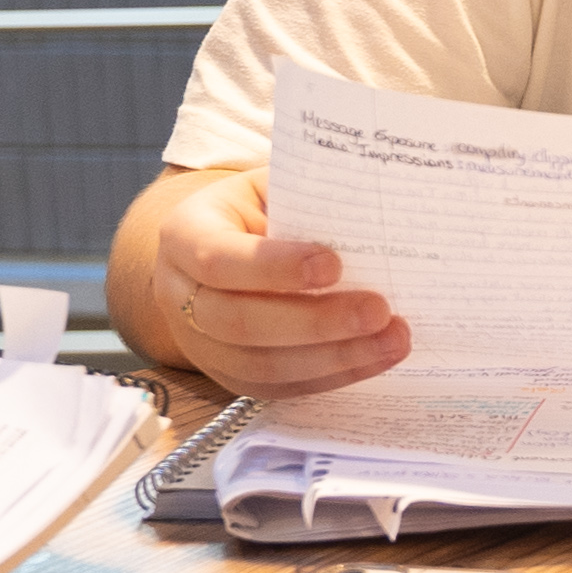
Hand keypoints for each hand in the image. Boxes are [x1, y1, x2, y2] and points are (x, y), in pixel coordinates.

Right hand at [125, 163, 408, 399]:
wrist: (226, 243)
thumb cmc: (259, 207)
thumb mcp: (271, 184)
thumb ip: (308, 194)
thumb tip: (374, 206)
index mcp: (184, 234)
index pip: (218, 258)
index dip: (274, 267)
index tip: (334, 265)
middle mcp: (179, 295)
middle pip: (239, 323)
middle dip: (315, 322)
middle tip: (379, 310)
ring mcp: (198, 344)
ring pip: (260, 367)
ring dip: (334, 358)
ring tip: (392, 339)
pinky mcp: (228, 375)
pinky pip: (278, 388)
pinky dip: (331, 376)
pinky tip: (374, 357)